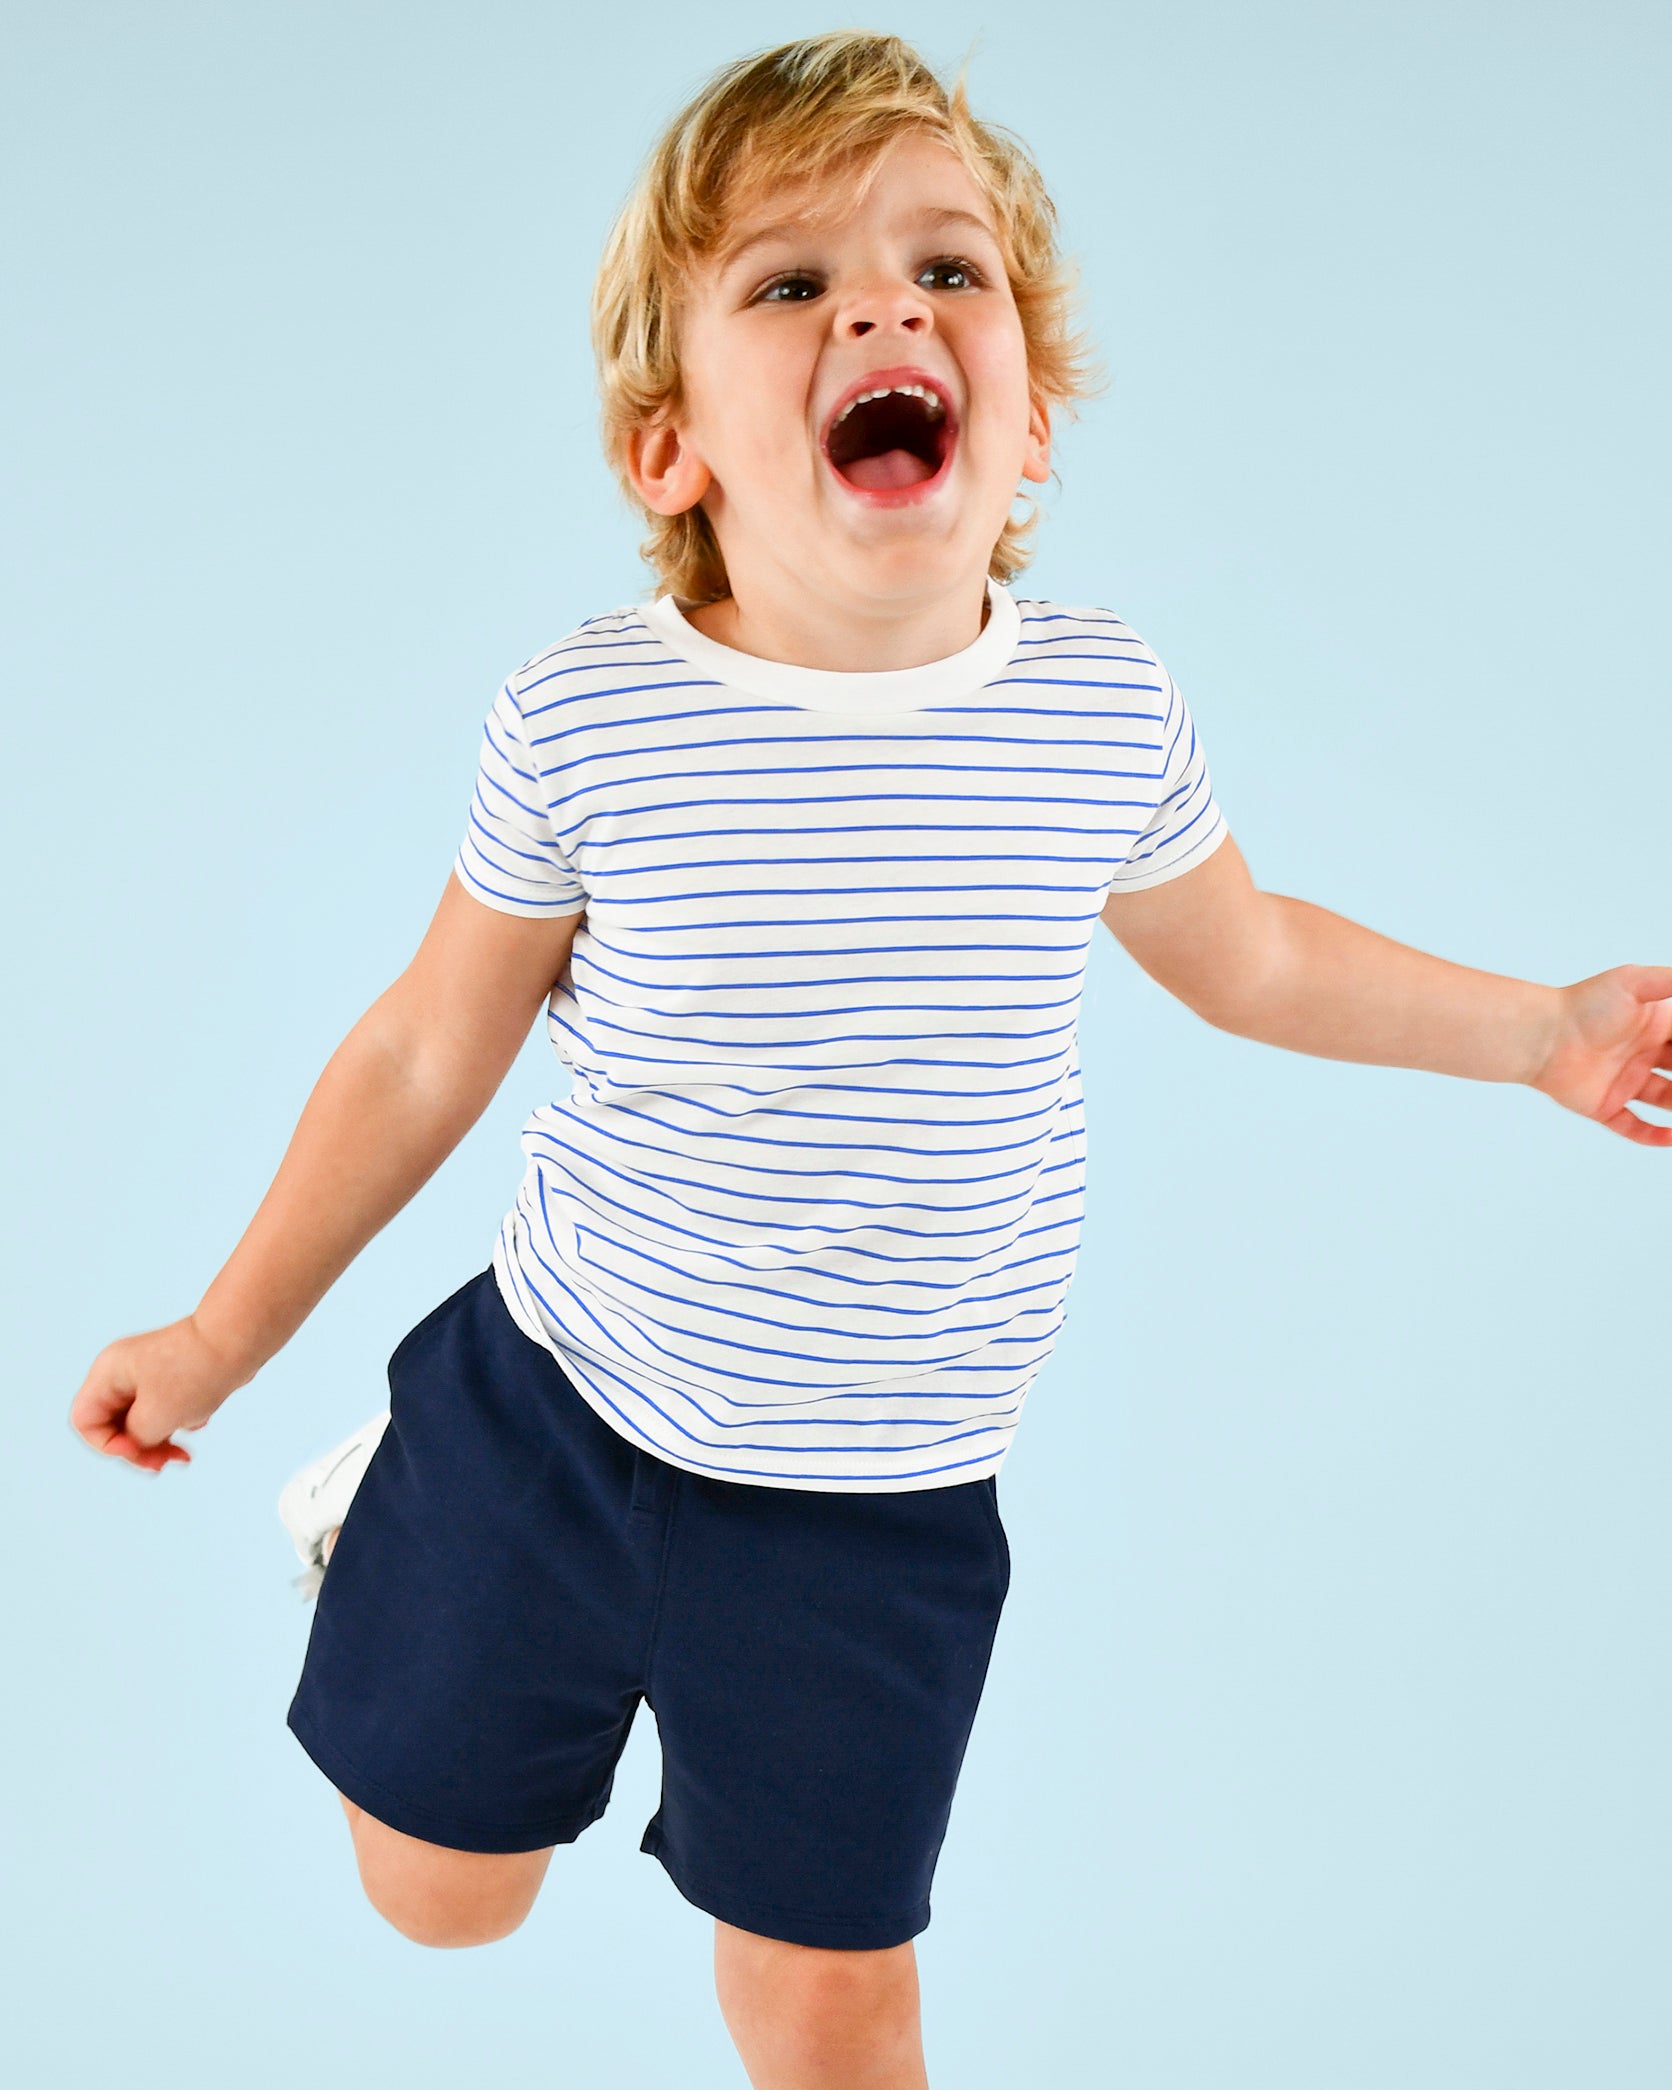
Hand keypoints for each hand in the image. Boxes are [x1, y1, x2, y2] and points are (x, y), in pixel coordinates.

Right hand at [69, 1315, 252, 1473]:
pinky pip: (166, 1409)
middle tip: (165, 1463)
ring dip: (161, 1441)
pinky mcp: (175, 1375)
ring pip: (142, 1420)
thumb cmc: (196, 1372)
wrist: (239, 1340)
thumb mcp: (156, 1418)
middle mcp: (122, 1370)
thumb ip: (136, 1440)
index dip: (107, 1444)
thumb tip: (142, 1443)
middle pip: (114, 1423)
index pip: (85, 1421)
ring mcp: (149, 1372)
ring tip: (183, 1453)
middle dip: (139, 1448)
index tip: (138, 1448)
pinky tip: (202, 1418)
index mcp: (108, 1373)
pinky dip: (179, 1422)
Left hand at [1531, 965, 1671, 1144]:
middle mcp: (1642, 1053)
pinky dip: (1652, 1136)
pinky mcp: (1605, 1105)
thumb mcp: (1635, 983)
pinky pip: (1632, 1126)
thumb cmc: (1584, 1005)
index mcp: (1653, 1025)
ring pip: (1667, 1100)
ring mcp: (1624, 1080)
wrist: (1541, 1036)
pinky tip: (1670, 1138)